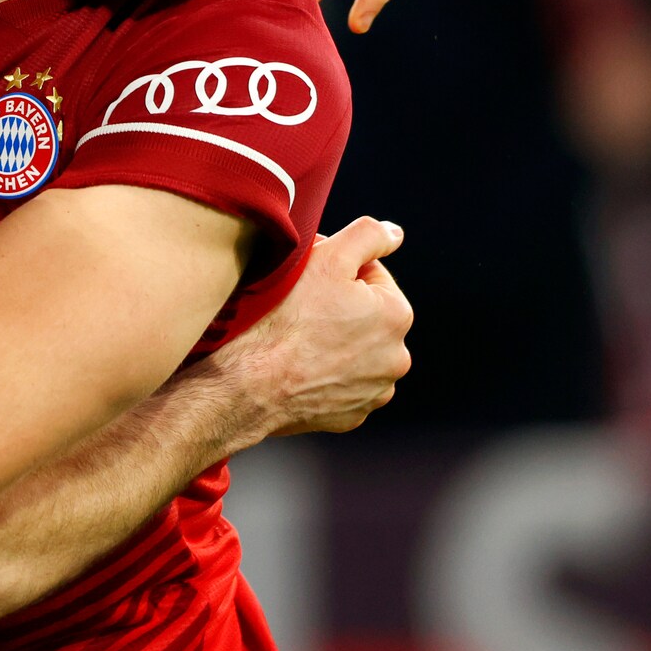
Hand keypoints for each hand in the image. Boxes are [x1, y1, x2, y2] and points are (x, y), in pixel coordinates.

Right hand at [216, 216, 412, 434]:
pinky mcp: (352, 416)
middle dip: (341, 308)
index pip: (371, 275)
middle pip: (366, 316)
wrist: (252, 383)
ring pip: (357, 352)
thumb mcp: (328, 258)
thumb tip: (394, 233)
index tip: (310, 279)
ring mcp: (375, 392)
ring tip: (300, 338)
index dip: (338, 271)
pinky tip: (301, 366)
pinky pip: (343, 385)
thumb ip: (368, 236)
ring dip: (337, 342)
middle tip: (302, 306)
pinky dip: (327, 375)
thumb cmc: (288, 318)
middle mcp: (396, 358)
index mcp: (397, 316)